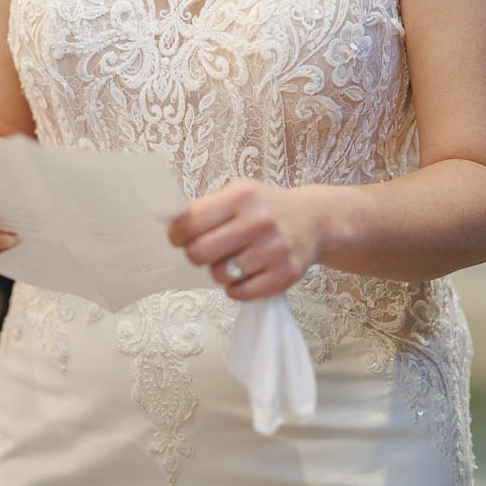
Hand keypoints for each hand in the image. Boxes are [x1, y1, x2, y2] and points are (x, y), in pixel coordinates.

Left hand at [168, 180, 325, 299]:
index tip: (178, 238)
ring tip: (230, 259)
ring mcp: (273, 249)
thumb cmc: (265, 206)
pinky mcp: (285, 275)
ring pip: (220, 275)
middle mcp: (258, 221)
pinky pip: (241, 293)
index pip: (190, 221)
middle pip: (200, 252)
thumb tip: (171, 226)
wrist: (314, 220)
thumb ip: (208, 207)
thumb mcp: (239, 191)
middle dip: (194, 255)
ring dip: (219, 270)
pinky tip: (242, 275)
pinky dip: (235, 288)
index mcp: (241, 195)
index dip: (177, 234)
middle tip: (202, 251)